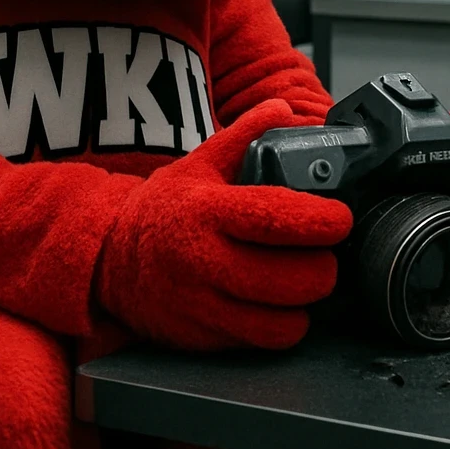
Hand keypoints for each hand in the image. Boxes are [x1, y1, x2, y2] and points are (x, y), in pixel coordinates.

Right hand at [95, 99, 353, 349]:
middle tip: (326, 252)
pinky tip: (281, 306)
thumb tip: (279, 107)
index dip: (321, 221)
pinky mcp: (204, 336)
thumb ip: (243, 136)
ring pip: (283, 319)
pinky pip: (263, 341)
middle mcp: (204, 260)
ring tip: (306, 280)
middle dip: (324, 266)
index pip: (276, 219)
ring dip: (307, 301)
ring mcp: (203, 304)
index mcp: (208, 210)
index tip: (340, 218)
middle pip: (292, 278)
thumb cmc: (163, 210)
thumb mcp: (198, 165)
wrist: (108, 259)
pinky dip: (283, 326)